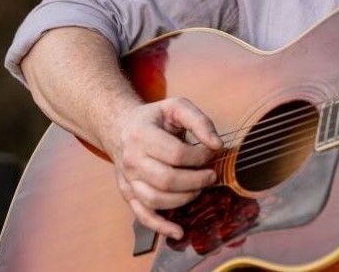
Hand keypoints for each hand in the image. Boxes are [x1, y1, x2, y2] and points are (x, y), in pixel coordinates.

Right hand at [103, 97, 223, 239]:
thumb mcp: (177, 107)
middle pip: (167, 180)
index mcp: (141, 135)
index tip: (213, 151)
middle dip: (196, 180)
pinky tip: (179, 231)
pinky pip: (143, 216)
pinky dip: (161, 227)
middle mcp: (131, 160)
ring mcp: (127, 180)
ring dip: (185, 198)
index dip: (200, 156)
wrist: (121, 126)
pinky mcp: (128, 194)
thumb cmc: (154, 118)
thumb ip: (200, 121)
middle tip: (211, 175)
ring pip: (156, 200)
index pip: (176, 154)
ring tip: (199, 187)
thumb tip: (217, 145)